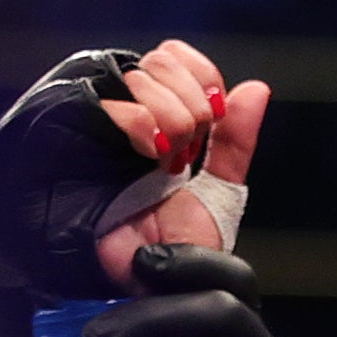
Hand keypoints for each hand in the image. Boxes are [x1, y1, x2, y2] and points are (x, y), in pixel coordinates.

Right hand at [91, 38, 274, 288]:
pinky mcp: (80, 138)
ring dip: (168, 115)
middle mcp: (133, 115)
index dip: (199, 74)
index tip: (213, 114)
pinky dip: (141, 122)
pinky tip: (148, 152)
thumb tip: (256, 89)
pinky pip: (114, 104)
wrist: (153, 279)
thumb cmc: (179, 247)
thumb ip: (235, 142)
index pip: (176, 58)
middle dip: (188, 101)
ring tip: (165, 159)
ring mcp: (105, 125)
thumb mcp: (219, 191)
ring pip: (140, 76)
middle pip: (161, 60)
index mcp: (164, 119)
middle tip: (188, 148)